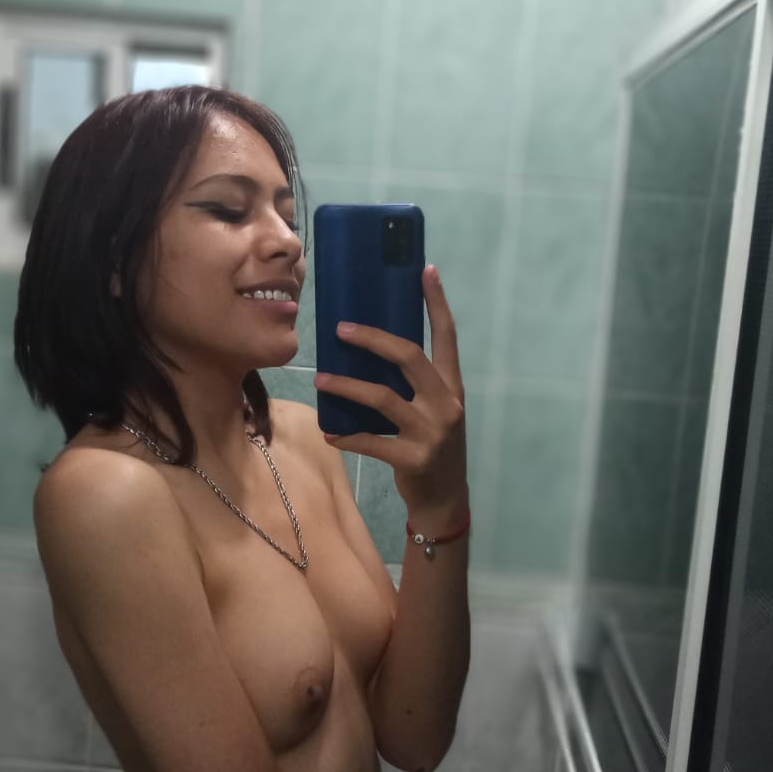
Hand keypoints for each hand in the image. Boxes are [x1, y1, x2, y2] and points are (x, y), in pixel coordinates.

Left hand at [313, 264, 467, 527]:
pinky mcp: (414, 460)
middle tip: (341, 328)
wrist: (445, 501)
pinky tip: (330, 434)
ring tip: (320, 379)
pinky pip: (373, 442)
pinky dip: (348, 437)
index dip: (437, 302)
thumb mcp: (434, 411)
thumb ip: (415, 384)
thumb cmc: (432, 447)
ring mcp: (432, 433)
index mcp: (452, 386)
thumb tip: (372, 349)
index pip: (448, 336)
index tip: (426, 270)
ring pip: (383, 399)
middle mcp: (446, 404)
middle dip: (374, 339)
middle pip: (410, 358)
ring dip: (347, 387)